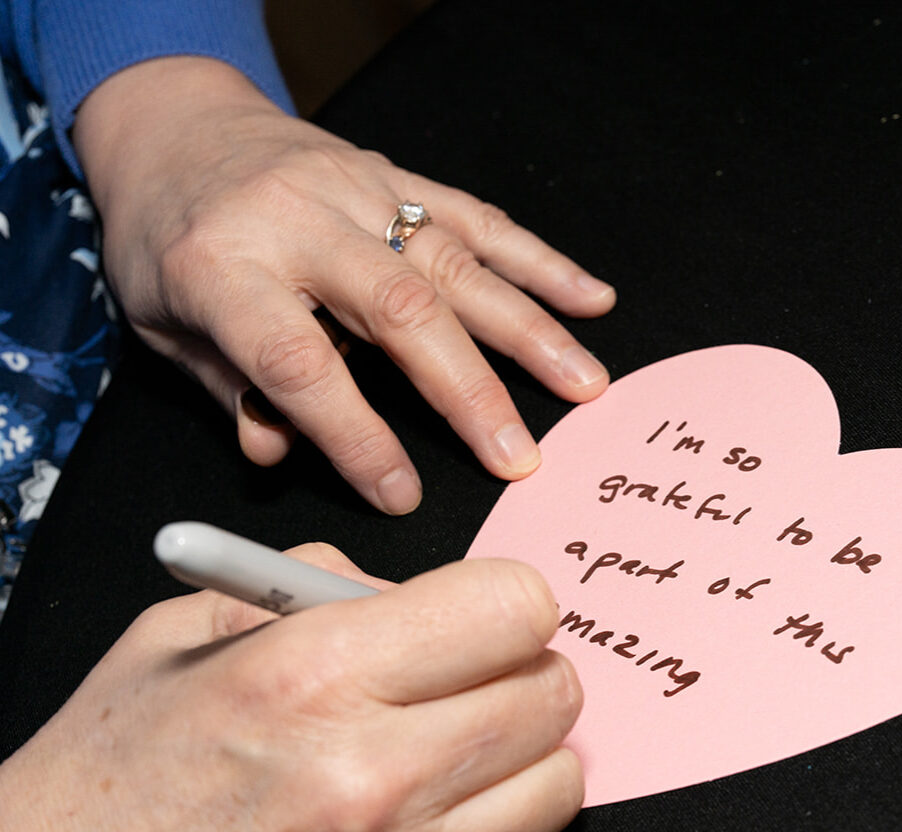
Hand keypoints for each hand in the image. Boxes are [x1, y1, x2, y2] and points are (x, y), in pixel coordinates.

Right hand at [0, 548, 582, 831]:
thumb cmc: (95, 794)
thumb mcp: (174, 641)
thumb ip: (305, 587)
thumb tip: (404, 588)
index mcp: (311, 677)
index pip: (512, 607)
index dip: (505, 603)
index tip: (481, 616)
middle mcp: (371, 774)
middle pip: (554, 692)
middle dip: (525, 672)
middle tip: (476, 680)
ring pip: (558, 782)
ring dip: (523, 756)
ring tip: (461, 751)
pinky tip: (406, 827)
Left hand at [73, 56, 616, 514]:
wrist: (176, 126)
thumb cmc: (169, 239)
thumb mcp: (167, 325)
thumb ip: (229, 389)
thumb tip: (281, 452)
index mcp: (224, 266)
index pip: (298, 361)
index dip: (353, 434)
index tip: (398, 492)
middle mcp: (299, 221)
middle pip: (399, 310)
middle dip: (468, 391)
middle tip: (518, 457)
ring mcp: (359, 191)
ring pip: (456, 263)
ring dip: (530, 330)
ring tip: (584, 385)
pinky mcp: (400, 176)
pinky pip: (479, 218)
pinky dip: (541, 262)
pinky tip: (592, 297)